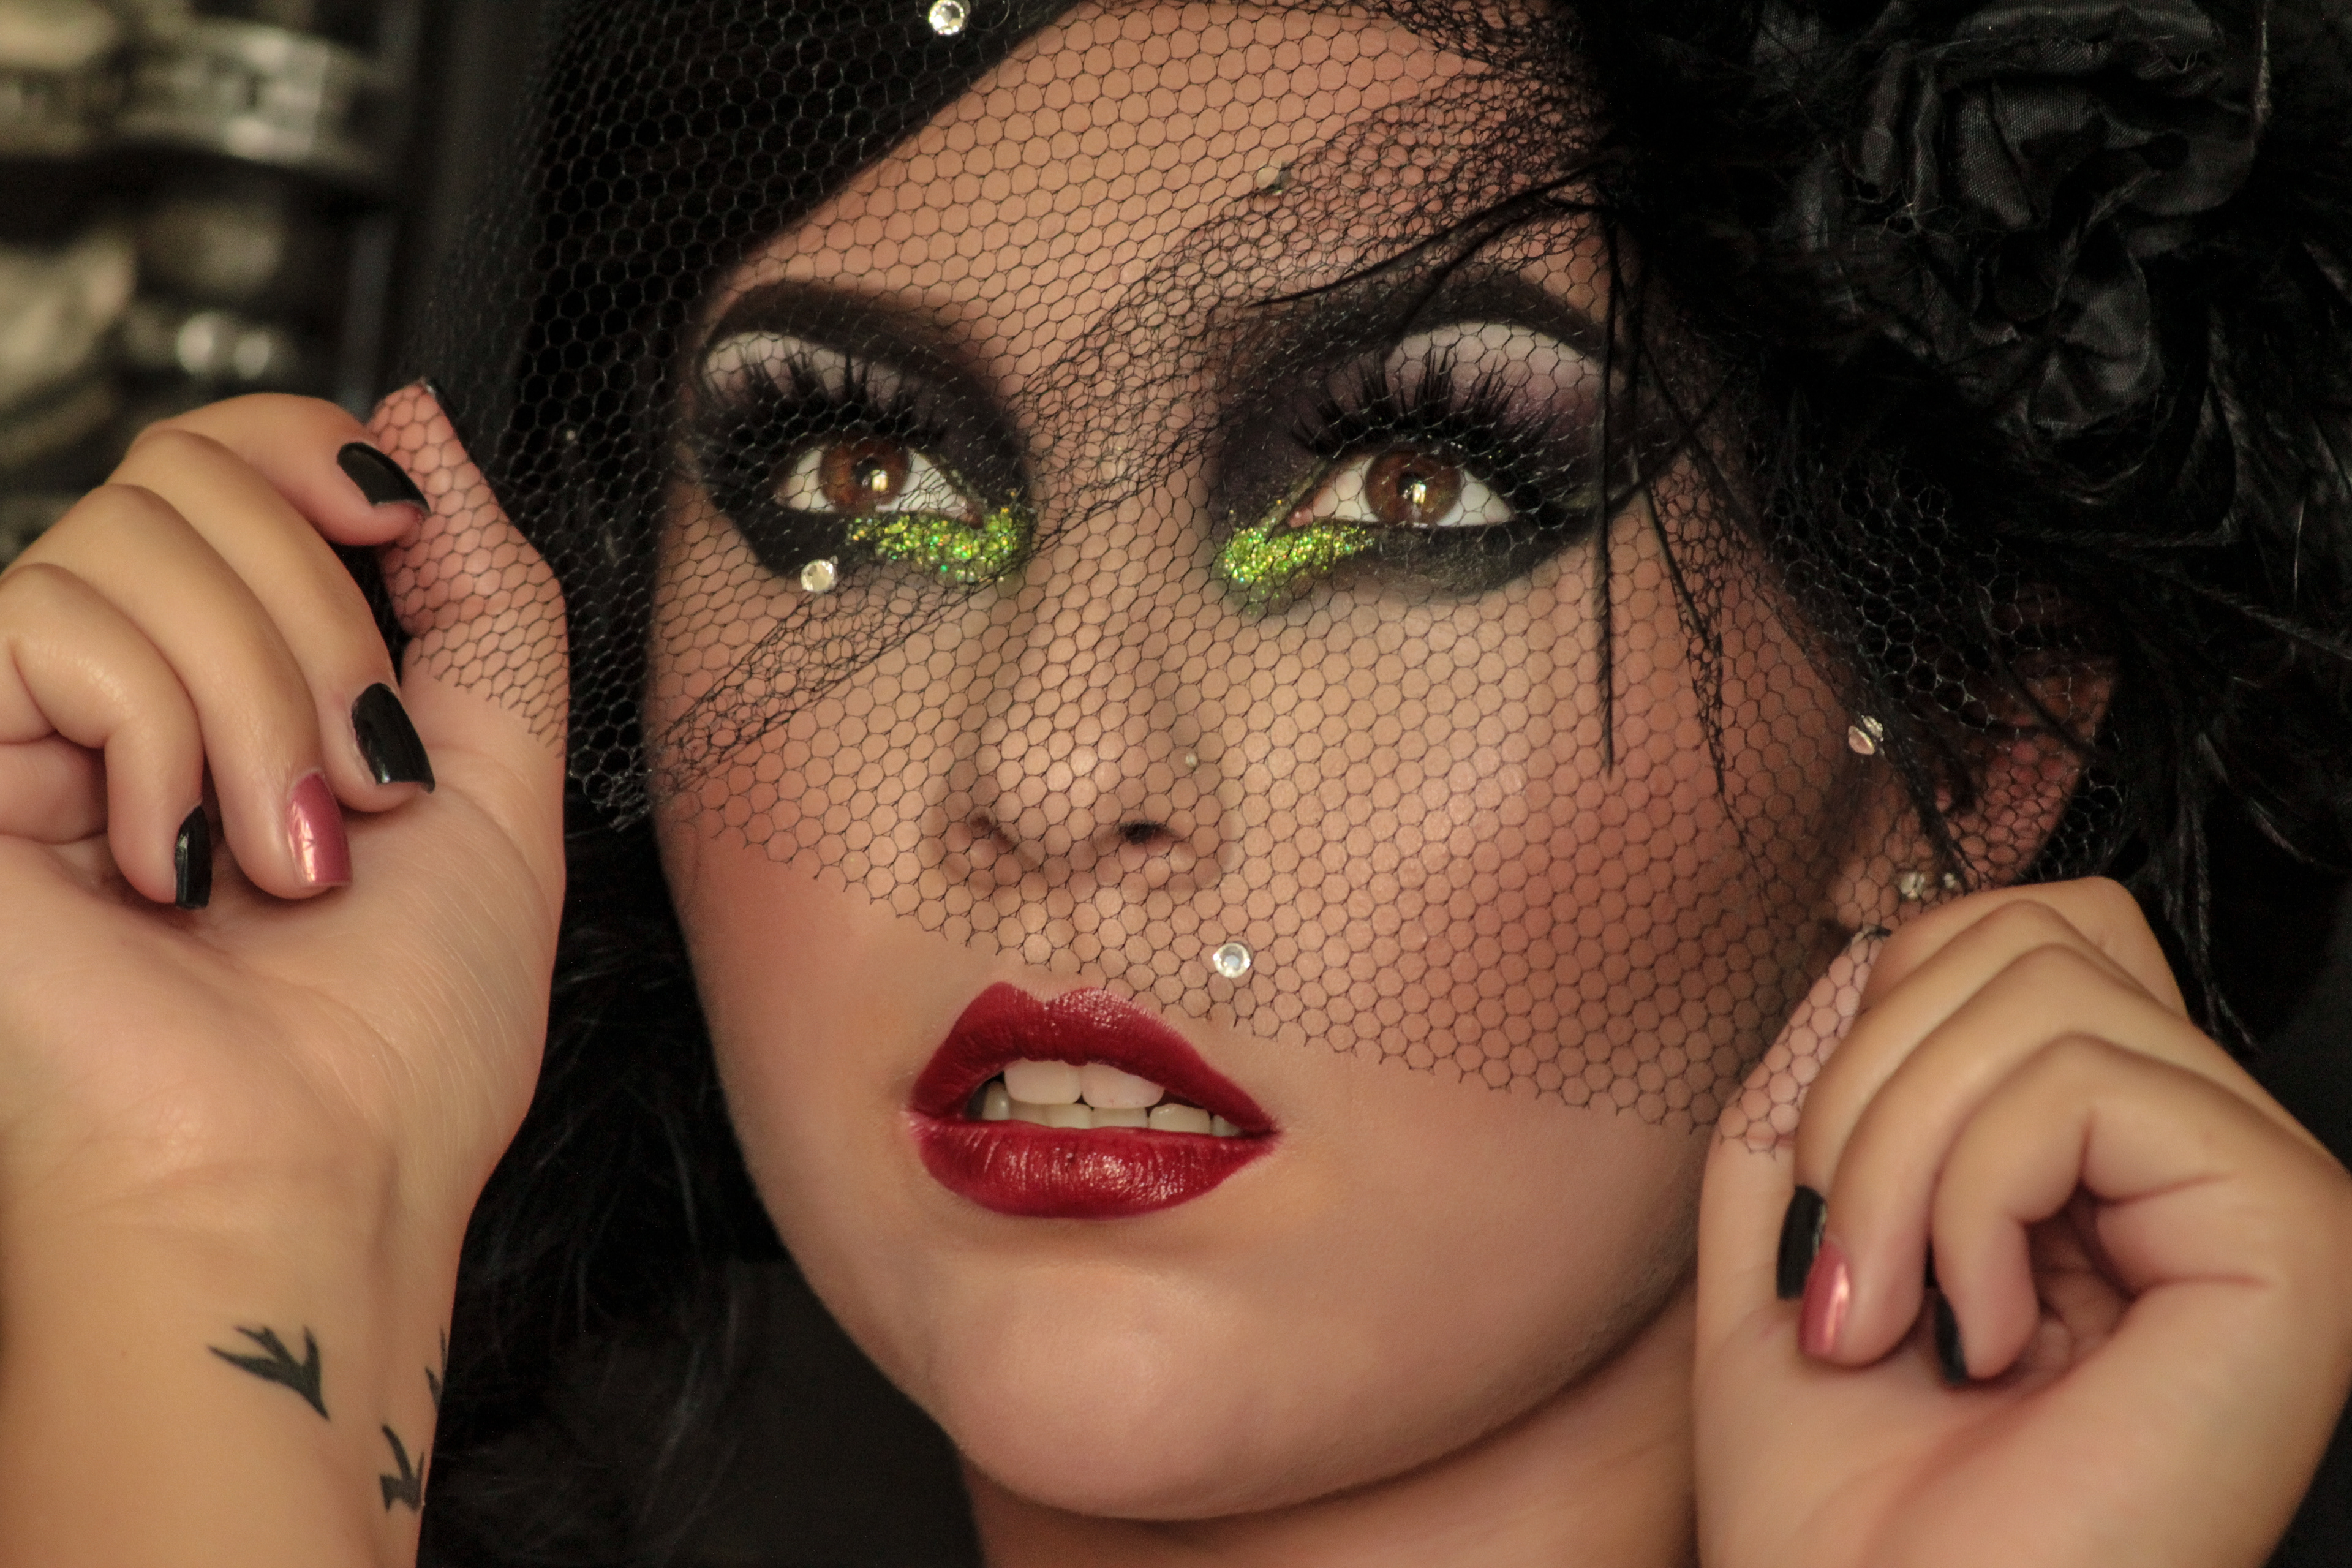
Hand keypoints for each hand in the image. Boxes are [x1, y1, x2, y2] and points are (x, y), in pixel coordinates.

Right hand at [0, 388, 565, 1564]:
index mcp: (231, 687)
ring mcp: (16, 723)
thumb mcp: (502, 777)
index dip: (313, 450)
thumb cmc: (400, 1034)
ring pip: (139, 537)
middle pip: (190, 468)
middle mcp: (111, 691)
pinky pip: (60, 622)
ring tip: (282, 855)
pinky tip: (168, 867)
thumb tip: (414, 417)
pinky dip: (168, 743)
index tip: (401, 525)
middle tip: (356, 787)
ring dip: (266, 703)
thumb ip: (481, 592)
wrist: (308, 1173)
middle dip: (325, 622)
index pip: (224, 456)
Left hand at [1695, 880, 2351, 1567]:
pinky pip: (2081, 1085)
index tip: (1825, 1187)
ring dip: (1899, 1156)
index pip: (2019, 931)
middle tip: (1845, 1262)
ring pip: (2043, 994)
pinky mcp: (2295, 1234)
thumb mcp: (1786, 1231)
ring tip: (1896, 1314)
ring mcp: (2262, 1191)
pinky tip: (1986, 1338)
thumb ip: (1817, 1079)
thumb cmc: (1835, 1496)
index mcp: (2104, 1154)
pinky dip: (1972, 1200)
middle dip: (1867, 1083)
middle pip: (2027, 935)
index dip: (1885, 1014)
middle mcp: (2203, 1157)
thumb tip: (1857, 939)